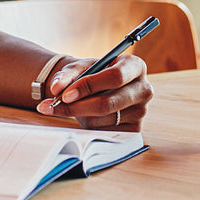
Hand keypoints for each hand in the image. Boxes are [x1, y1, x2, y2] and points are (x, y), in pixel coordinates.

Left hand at [35, 54, 151, 130]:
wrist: (101, 89)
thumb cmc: (93, 75)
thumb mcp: (81, 68)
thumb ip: (66, 75)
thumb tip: (56, 88)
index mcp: (135, 66)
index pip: (115, 77)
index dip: (89, 86)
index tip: (65, 94)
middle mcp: (144, 89)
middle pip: (108, 103)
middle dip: (77, 107)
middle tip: (55, 106)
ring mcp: (141, 111)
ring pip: (103, 120)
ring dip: (81, 116)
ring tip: (74, 107)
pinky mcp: (135, 129)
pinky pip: (106, 132)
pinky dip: (89, 127)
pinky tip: (86, 117)